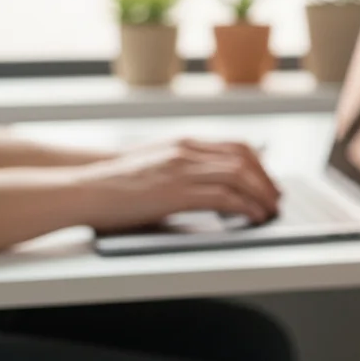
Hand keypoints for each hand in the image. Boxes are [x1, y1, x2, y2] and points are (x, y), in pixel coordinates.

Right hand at [73, 139, 281, 230]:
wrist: (83, 187)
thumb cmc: (116, 183)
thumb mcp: (157, 165)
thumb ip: (185, 170)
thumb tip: (214, 190)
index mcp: (185, 143)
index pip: (237, 147)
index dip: (260, 164)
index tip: (269, 181)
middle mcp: (188, 151)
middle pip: (245, 159)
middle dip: (267, 181)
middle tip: (276, 199)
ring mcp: (182, 169)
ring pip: (240, 176)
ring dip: (261, 194)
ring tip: (270, 210)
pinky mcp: (176, 192)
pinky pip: (224, 197)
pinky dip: (245, 207)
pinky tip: (252, 217)